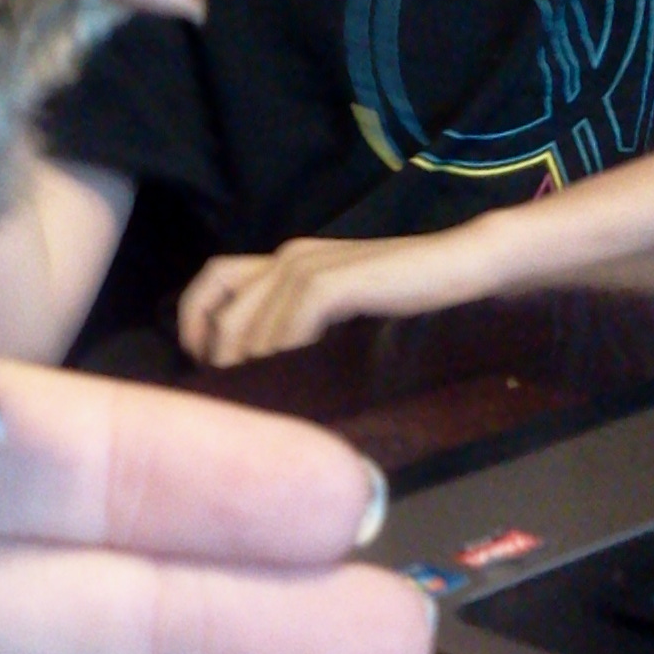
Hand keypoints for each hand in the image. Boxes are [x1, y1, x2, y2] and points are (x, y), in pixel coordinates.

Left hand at [179, 221, 515, 365]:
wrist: (459, 267)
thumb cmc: (404, 295)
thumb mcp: (339, 309)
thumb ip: (302, 323)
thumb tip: (263, 372)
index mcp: (285, 261)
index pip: (213, 279)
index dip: (195, 319)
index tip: (203, 362)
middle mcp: (288, 257)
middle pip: (223, 309)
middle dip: (218, 356)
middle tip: (234, 393)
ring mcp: (310, 266)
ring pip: (250, 322)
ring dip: (249, 364)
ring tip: (263, 396)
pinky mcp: (335, 281)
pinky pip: (289, 322)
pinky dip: (283, 352)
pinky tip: (295, 376)